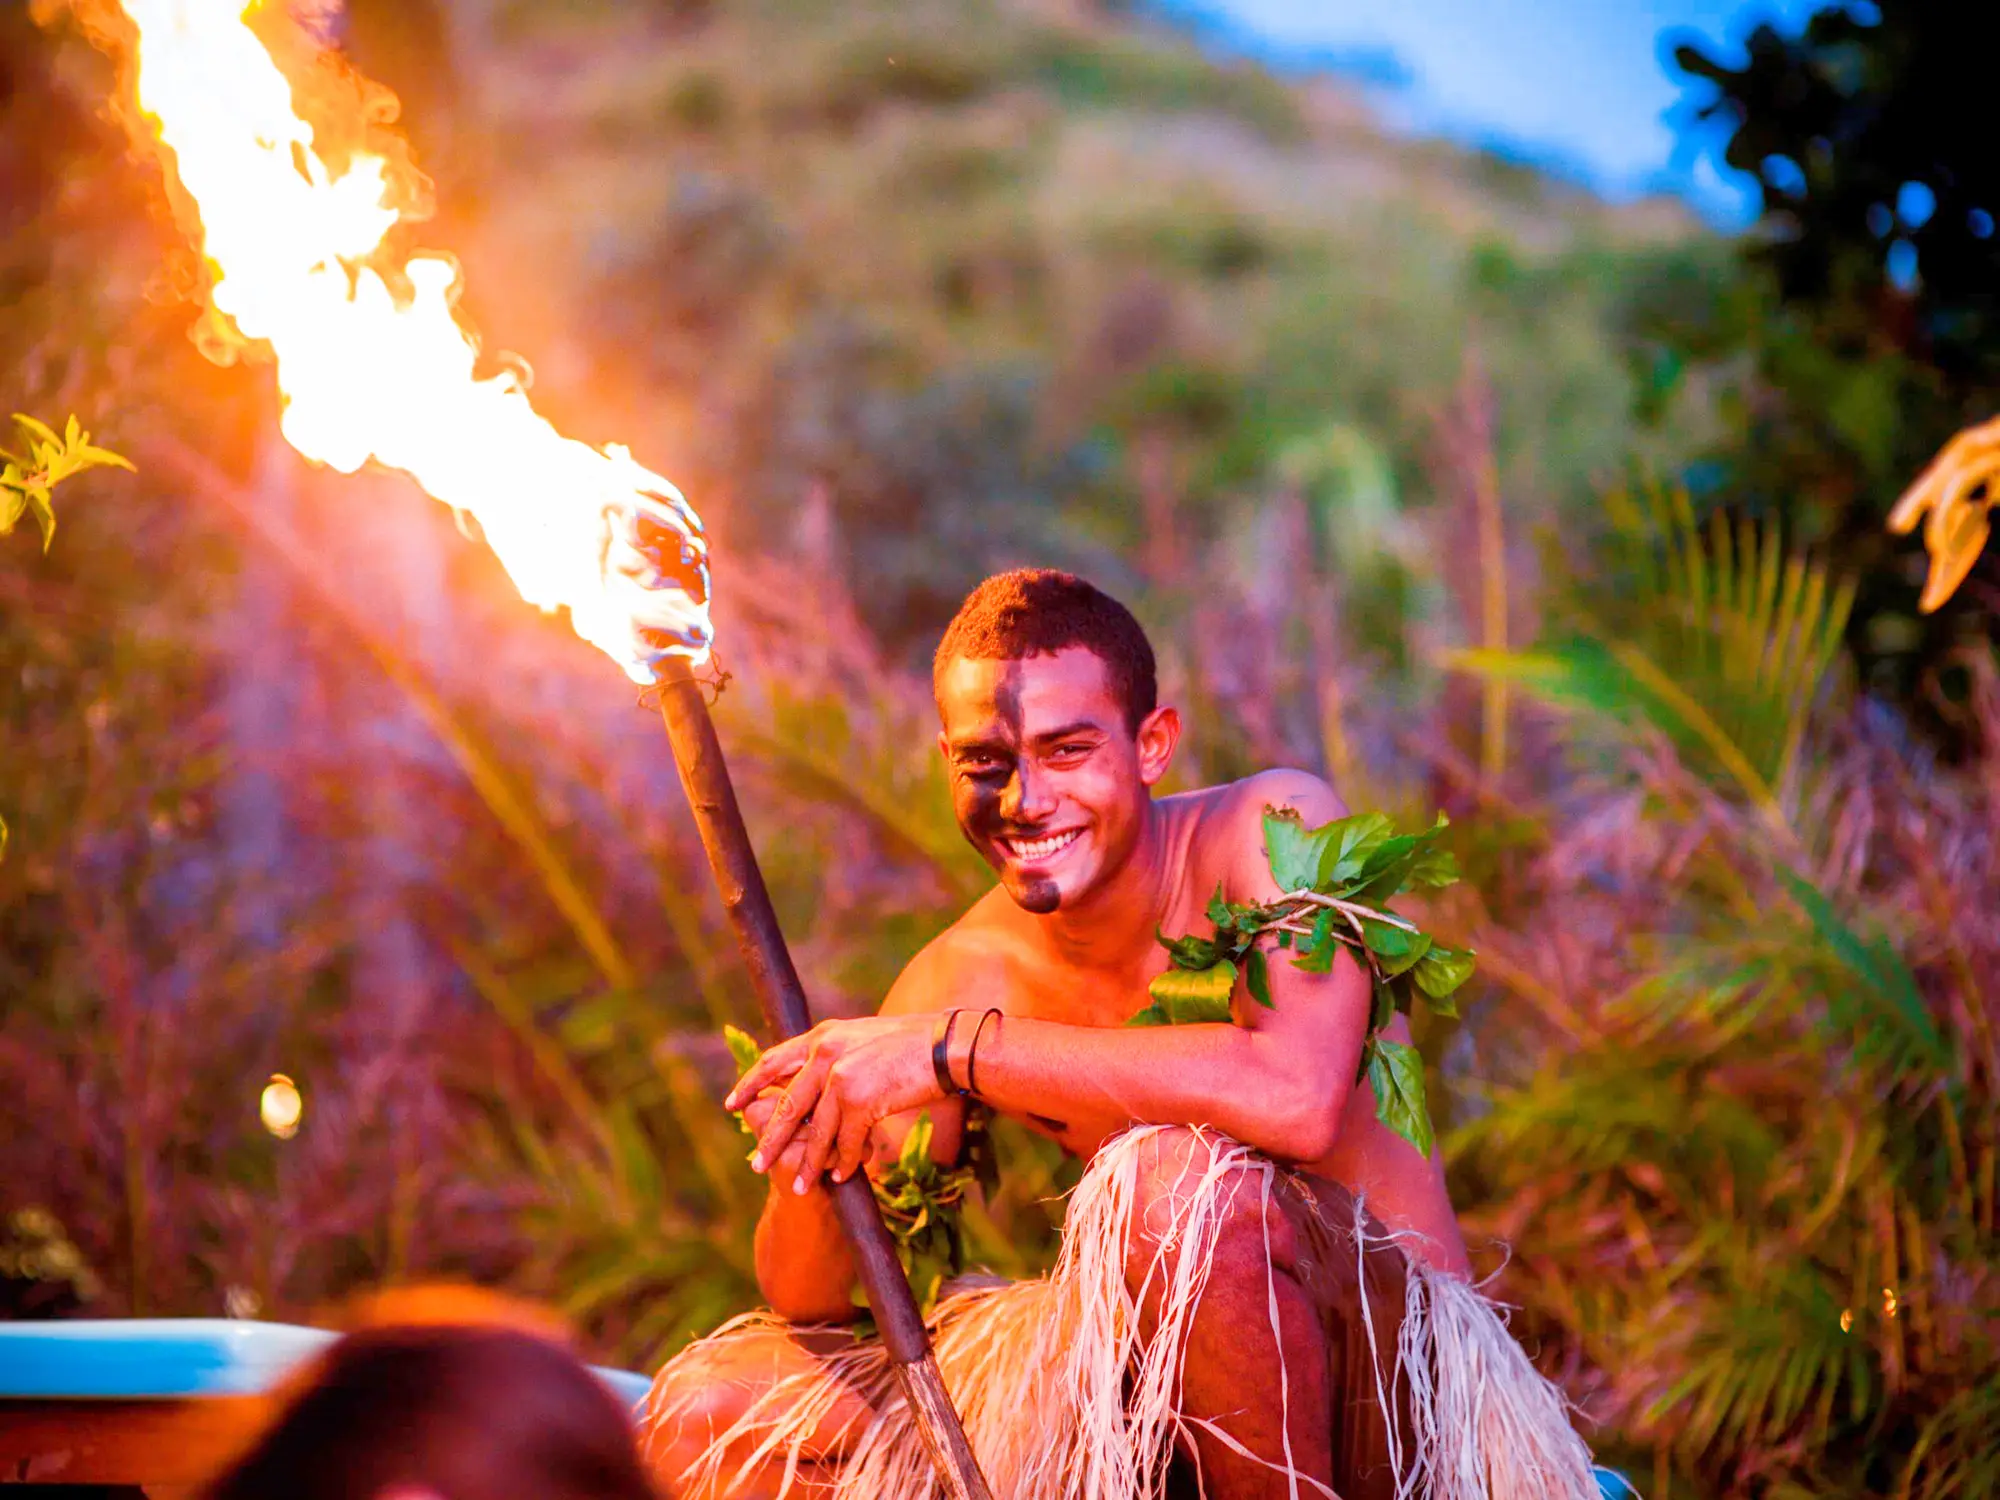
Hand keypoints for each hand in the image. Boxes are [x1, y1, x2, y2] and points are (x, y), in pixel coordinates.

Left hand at [725, 1014, 945, 1191]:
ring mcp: (840, 1077)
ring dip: (810, 1164)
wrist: (947, 1046)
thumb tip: (821, 1076)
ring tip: (802, 1187)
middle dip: (770, 1140)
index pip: (774, 1061)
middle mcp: (825, 1053)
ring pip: (816, 1132)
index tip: (732, 1104)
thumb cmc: (914, 1044)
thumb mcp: (864, 1038)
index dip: (751, 1084)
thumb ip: (838, 1054)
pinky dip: (845, 1162)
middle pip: (788, 1105)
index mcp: (823, 1036)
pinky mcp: (859, 1099)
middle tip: (756, 1164)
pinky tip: (843, 1175)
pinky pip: (846, 1141)